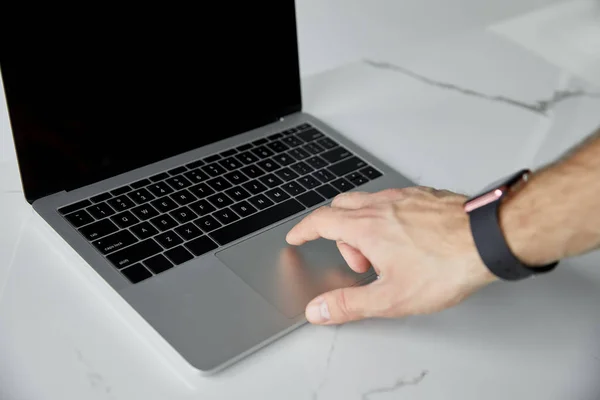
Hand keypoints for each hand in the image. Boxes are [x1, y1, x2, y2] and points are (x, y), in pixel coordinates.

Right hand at [285, 187, 496, 324]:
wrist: (488, 240)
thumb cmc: (446, 266)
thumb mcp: (391, 297)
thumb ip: (349, 304)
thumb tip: (318, 309)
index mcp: (366, 227)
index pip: (320, 221)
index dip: (304, 230)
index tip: (297, 237)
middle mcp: (381, 206)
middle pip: (340, 209)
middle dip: (338, 235)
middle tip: (360, 264)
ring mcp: (403, 197)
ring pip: (367, 203)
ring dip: (363, 227)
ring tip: (387, 256)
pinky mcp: (424, 196)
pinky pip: (392, 201)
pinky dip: (386, 217)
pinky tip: (407, 238)